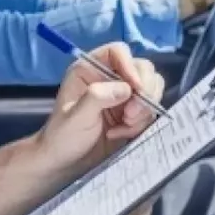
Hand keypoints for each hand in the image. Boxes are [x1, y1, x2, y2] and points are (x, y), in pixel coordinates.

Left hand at [35, 43, 165, 174]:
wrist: (66, 163)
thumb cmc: (63, 136)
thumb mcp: (76, 116)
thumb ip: (97, 97)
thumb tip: (126, 88)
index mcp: (90, 69)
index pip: (118, 52)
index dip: (130, 65)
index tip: (135, 88)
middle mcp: (108, 77)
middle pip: (142, 68)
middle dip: (143, 91)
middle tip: (130, 115)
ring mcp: (122, 95)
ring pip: (151, 89)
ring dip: (143, 110)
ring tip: (124, 126)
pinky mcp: (132, 113)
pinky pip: (149, 111)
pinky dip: (141, 123)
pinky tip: (122, 134)